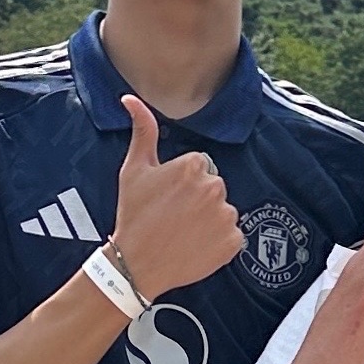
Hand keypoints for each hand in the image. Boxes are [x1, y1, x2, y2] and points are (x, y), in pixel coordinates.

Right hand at [110, 93, 240, 302]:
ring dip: (210, 221)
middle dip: (198, 201)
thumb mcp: (134, 169)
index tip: (167, 200)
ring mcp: (226, 216)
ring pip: (223, 212)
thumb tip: (130, 98)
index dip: (181, 185)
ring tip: (185, 234)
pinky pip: (233, 236)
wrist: (137, 264)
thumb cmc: (133, 216)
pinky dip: (219, 243)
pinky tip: (197, 247)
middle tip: (174, 218)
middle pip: (213, 188)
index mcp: (193, 166)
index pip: (198, 168)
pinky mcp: (233, 242)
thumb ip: (142, 131)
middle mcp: (214, 187)